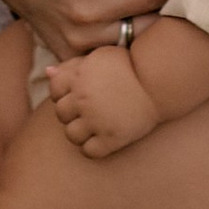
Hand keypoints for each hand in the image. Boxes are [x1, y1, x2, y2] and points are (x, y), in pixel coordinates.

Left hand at [43, 41, 159, 157]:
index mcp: (79, 77)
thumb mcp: (99, 57)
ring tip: (95, 126)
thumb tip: (48, 72)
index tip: (81, 93)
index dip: (66, 92)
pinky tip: (104, 139)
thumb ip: (72, 65)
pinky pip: (89, 151)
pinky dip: (93, 147)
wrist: (161, 81)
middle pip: (61, 113)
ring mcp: (97, 120)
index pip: (55, 90)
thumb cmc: (131, 65)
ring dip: (80, 131)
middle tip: (91, 110)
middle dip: (73, 112)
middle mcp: (84, 99)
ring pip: (71, 135)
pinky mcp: (111, 138)